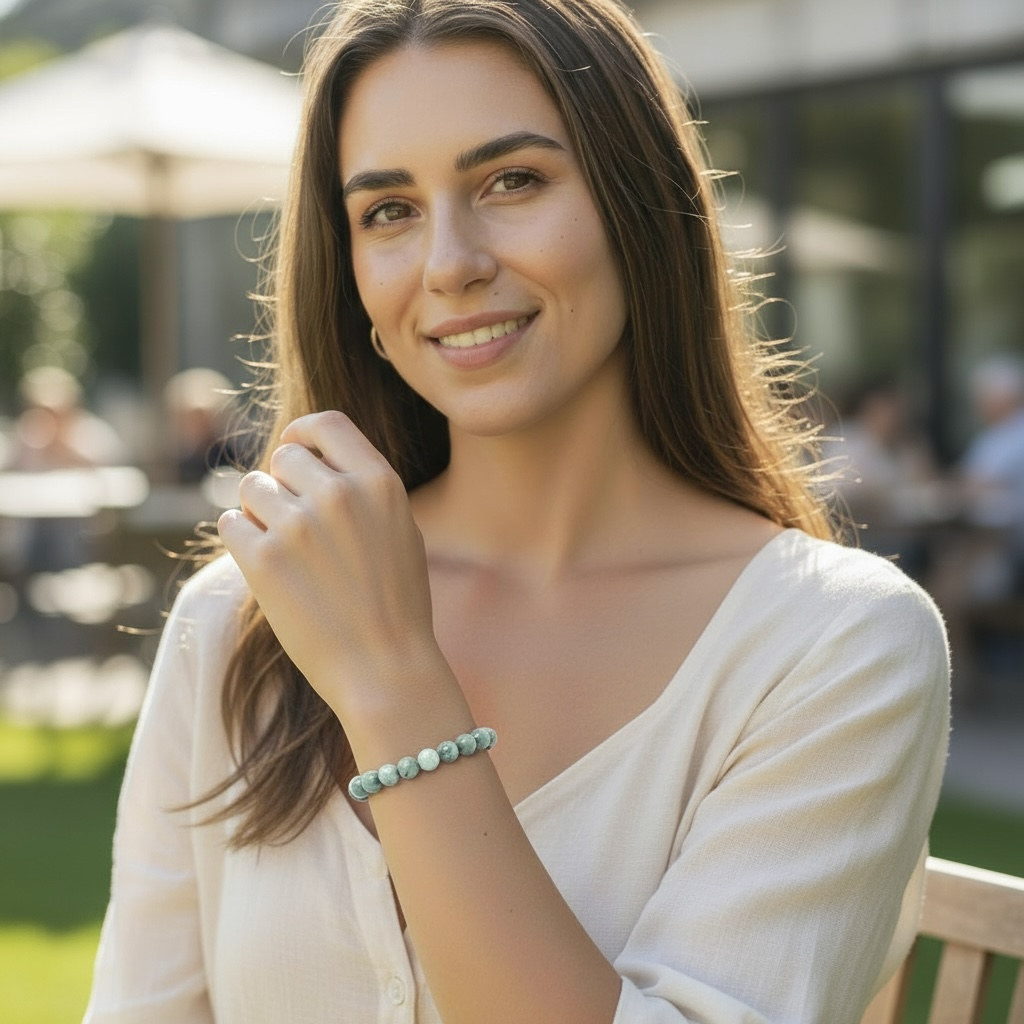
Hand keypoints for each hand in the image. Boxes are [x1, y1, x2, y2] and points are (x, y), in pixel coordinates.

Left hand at [218, 410, 439, 717]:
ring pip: (250, 489)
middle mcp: (339, 495)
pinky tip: (264, 567)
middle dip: (281, 484)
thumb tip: (314, 460)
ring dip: (257, 513)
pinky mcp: (263, 561)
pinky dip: (240, 540)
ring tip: (282, 550)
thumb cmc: (397, 605)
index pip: (326, 425)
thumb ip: (364, 490)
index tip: (293, 453)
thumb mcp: (401, 530)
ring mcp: (299, 527)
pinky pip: (230, 524)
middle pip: (282, 458)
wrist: (386, 669)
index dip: (302, 435)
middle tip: (291, 524)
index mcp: (379, 483)